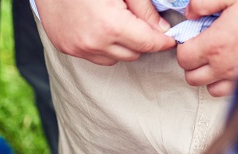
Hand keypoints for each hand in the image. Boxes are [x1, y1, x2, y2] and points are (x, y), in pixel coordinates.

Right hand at [35, 0, 174, 64]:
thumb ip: (144, 9)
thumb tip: (161, 29)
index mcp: (110, 26)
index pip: (147, 43)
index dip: (163, 41)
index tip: (171, 38)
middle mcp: (93, 43)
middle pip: (132, 55)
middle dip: (143, 42)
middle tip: (145, 26)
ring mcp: (77, 49)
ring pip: (113, 59)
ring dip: (122, 47)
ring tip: (120, 27)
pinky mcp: (66, 48)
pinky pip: (93, 56)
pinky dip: (103, 47)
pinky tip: (101, 30)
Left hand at [177, 0, 237, 96]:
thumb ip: (204, 2)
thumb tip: (190, 13)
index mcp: (216, 45)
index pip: (184, 58)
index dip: (185, 47)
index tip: (193, 39)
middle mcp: (224, 65)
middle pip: (193, 77)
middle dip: (194, 63)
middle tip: (203, 48)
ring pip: (210, 88)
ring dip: (209, 76)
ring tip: (216, 59)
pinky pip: (229, 91)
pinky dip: (224, 82)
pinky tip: (229, 66)